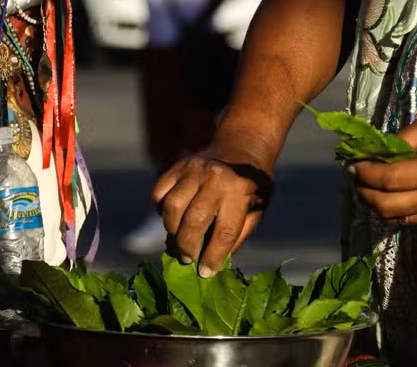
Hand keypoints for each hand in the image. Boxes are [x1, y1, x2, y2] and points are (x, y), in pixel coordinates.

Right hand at [152, 145, 272, 277]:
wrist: (243, 145)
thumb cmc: (252, 184)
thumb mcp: (256, 210)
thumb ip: (237, 235)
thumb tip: (212, 262)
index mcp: (240, 192)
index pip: (224, 232)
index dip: (213, 256)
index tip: (206, 272)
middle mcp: (215, 179)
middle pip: (193, 221)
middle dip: (187, 247)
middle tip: (188, 258)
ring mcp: (193, 169)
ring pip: (171, 206)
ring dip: (171, 230)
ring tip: (178, 240)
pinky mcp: (178, 165)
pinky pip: (160, 192)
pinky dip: (160, 209)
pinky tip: (171, 217)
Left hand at [351, 117, 416, 226]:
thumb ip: (398, 140)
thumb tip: (369, 152)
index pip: (388, 180)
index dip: (364, 173)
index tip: (352, 163)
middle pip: (385, 206)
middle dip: (363, 191)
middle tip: (356, 175)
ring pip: (392, 218)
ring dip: (373, 203)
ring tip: (368, 184)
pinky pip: (405, 220)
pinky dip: (390, 209)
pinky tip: (388, 192)